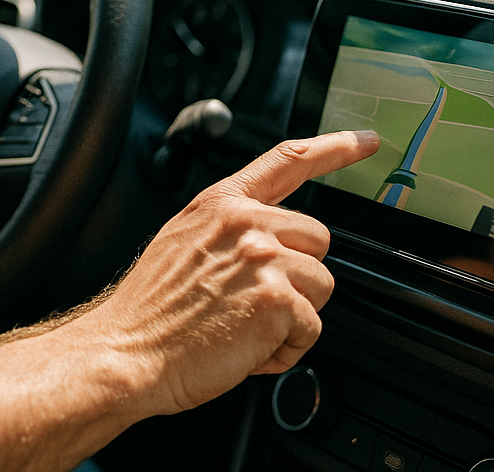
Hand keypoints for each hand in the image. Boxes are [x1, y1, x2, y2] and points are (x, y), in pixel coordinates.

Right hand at [84, 129, 379, 416]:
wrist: (126, 352)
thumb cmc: (151, 311)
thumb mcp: (182, 243)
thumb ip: (229, 229)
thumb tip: (271, 241)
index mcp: (220, 204)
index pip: (288, 160)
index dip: (335, 148)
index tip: (367, 141)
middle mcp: (244, 222)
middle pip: (319, 240)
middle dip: (297, 276)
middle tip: (249, 301)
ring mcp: (262, 258)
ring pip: (320, 287)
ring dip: (292, 317)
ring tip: (242, 327)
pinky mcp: (277, 300)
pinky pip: (312, 330)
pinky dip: (285, 350)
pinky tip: (245, 349)